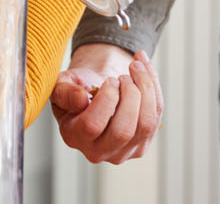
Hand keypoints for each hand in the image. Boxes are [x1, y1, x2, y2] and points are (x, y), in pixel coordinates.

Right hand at [50, 43, 162, 163]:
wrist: (96, 90)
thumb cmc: (78, 88)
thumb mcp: (62, 84)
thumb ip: (64, 92)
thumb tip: (81, 99)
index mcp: (74, 137)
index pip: (93, 125)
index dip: (106, 98)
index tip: (110, 80)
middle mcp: (98, 151)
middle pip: (124, 131)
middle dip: (131, 95)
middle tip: (124, 76)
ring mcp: (123, 151)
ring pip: (146, 124)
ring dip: (147, 89)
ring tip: (136, 68)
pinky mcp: (142, 144)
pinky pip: (157, 116)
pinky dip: (155, 88)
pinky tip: (145, 69)